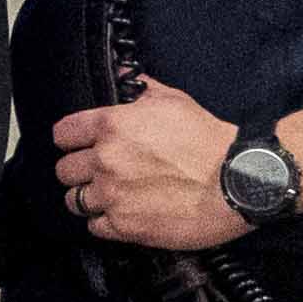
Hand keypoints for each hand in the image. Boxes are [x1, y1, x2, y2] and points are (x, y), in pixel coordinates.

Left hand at [52, 84, 249, 251]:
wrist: (240, 181)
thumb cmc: (210, 140)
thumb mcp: (173, 101)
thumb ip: (139, 89)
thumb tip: (120, 74)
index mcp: (111, 126)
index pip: (62, 134)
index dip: (71, 140)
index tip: (80, 145)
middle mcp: (105, 160)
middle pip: (64, 170)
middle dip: (80, 170)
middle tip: (100, 172)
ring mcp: (113, 195)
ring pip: (74, 200)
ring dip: (90, 198)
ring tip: (111, 195)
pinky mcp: (125, 226)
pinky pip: (94, 227)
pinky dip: (105, 222)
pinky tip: (123, 214)